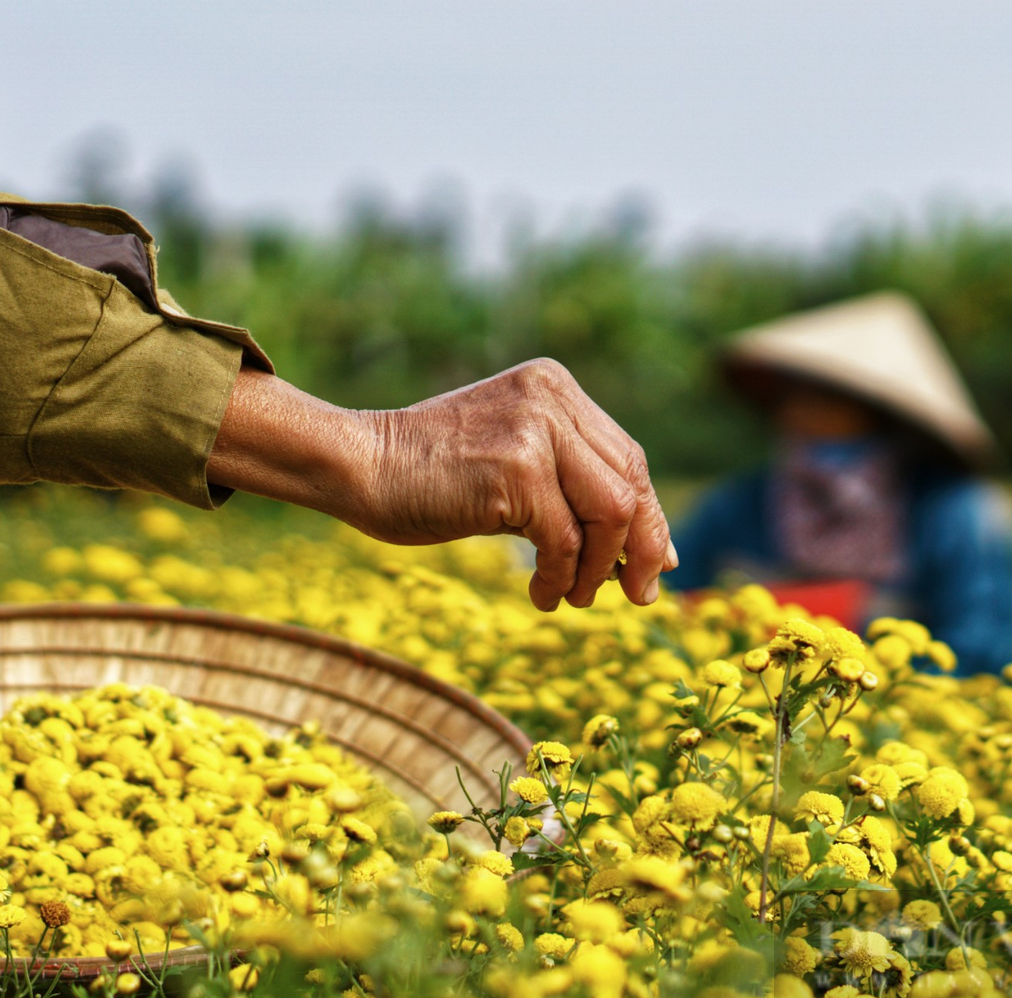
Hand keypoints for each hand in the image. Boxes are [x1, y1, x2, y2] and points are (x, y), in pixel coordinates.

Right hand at [207, 359, 675, 610]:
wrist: (358, 464)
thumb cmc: (428, 474)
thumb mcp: (510, 459)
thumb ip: (570, 484)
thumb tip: (653, 554)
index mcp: (554, 387)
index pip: (628, 458)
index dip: (649, 517)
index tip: (653, 565)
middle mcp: (552, 398)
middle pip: (632, 483)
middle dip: (642, 548)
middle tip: (635, 594)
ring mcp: (536, 429)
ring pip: (612, 512)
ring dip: (600, 568)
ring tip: (574, 596)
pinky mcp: (517, 469)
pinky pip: (565, 540)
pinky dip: (561, 578)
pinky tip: (541, 596)